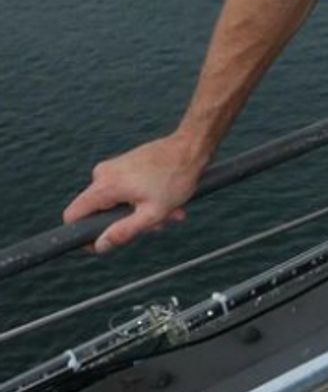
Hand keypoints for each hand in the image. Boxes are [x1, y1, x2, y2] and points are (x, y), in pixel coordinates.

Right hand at [62, 132, 207, 251]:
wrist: (191, 146)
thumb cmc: (176, 178)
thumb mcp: (151, 213)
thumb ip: (123, 232)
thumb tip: (99, 245)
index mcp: (104, 185)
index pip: (72, 215)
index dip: (84, 235)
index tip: (104, 242)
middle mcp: (103, 174)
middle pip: (100, 212)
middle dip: (126, 223)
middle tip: (155, 224)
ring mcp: (114, 167)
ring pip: (117, 203)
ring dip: (141, 213)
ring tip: (168, 212)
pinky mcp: (125, 165)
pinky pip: (126, 191)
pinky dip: (144, 200)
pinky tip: (167, 202)